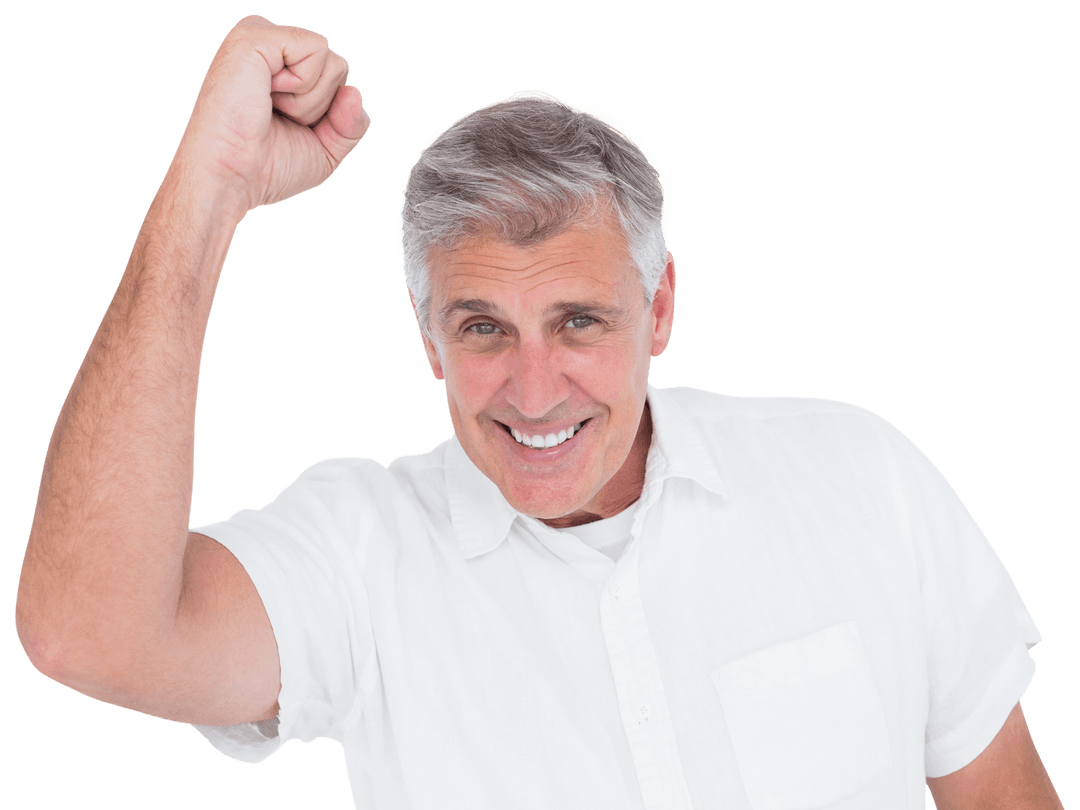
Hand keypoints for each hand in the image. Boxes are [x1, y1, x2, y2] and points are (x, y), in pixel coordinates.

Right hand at [172, 15, 369, 213]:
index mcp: (282, 66)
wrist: (231, 178)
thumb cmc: (267, 168)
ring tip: (268, 109)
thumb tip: (354, 92)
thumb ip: (352, 124)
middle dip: (321, 108)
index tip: (288, 129)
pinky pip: (318, 50)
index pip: (339, 79)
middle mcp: (271, 45)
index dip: (328, 116)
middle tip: (277, 120)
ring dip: (309, 102)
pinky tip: (266, 95)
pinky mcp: (255, 36)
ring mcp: (261, 35)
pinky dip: (302, 87)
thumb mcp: (325, 149)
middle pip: (340, 68)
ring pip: (333, 62)